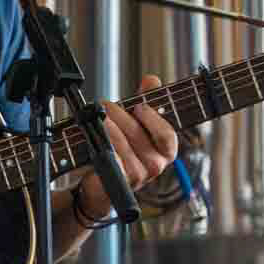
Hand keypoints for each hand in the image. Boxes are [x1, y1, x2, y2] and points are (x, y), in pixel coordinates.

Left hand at [74, 75, 176, 222]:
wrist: (101, 183)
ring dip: (108, 124)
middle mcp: (156, 166)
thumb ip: (146, 102)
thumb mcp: (136, 124)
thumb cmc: (122, 152)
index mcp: (166, 152)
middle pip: (139, 133)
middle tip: (106, 105)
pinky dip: (103, 139)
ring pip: (123, 142)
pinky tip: (96, 130)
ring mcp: (139, 175)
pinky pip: (112, 154)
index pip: (167, 134)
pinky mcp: (120, 180)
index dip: (152, 118)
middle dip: (121, 114)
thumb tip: (151, 80)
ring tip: (98, 114)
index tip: (139, 106)